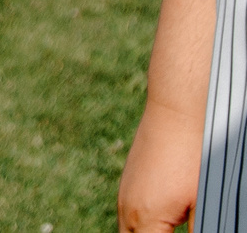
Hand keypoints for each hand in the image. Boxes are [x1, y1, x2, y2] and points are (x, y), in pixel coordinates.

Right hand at [120, 98, 202, 230]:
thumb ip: (198, 230)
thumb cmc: (196, 154)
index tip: (176, 231)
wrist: (177, 110)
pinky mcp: (131, 180)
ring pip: (128, 231)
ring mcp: (126, 192)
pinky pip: (131, 214)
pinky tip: (164, 222)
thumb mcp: (204, 204)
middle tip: (172, 228)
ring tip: (167, 226)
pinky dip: (144, 225)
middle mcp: (127, 209)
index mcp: (145, 220)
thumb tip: (200, 231)